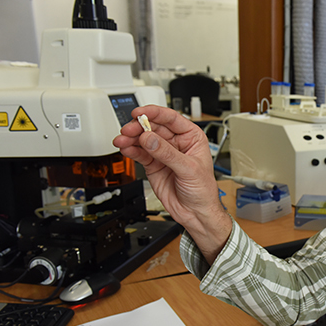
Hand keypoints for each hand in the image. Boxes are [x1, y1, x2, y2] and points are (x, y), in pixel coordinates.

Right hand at [112, 105, 230, 262]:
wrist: (195, 212)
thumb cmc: (203, 190)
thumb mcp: (189, 169)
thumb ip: (167, 154)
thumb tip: (150, 139)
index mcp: (191, 137)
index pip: (171, 119)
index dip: (155, 113)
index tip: (140, 113)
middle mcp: (176, 142)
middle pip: (153, 127)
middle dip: (139, 126)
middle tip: (128, 129)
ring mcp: (163, 153)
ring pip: (143, 139)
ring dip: (131, 138)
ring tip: (122, 140)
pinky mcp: (153, 164)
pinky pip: (139, 153)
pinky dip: (130, 150)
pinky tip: (125, 148)